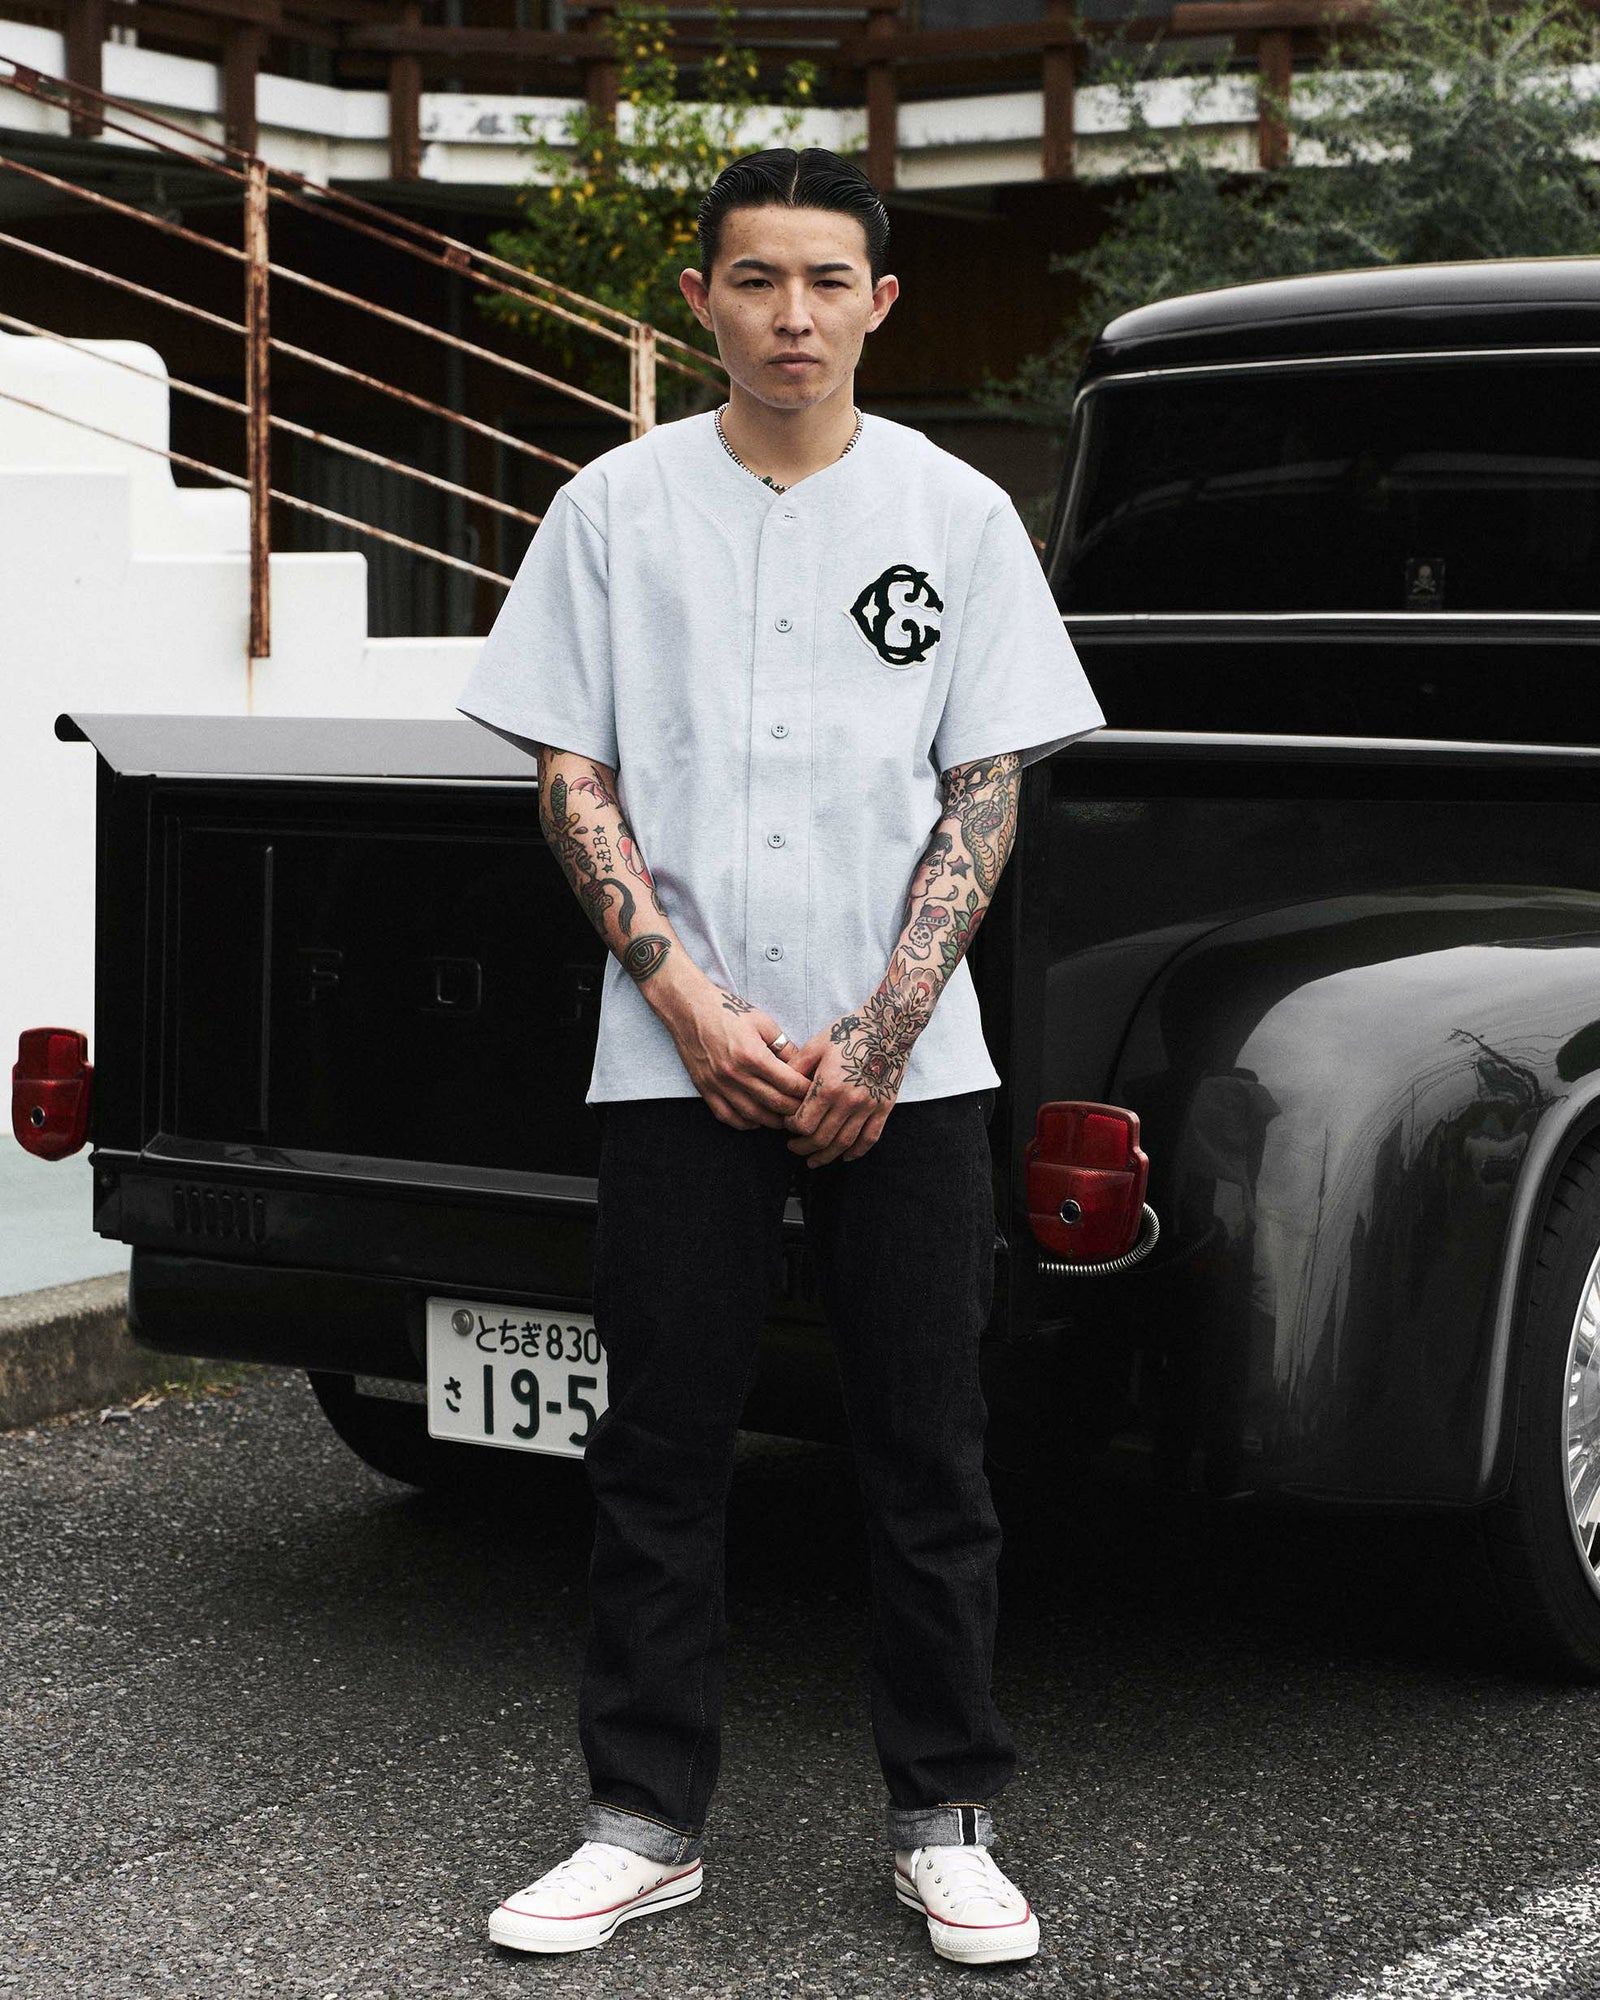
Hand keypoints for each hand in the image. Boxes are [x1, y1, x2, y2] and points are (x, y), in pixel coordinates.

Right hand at [652, 971, 808, 1130]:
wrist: (689, 1008)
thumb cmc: (726, 1010)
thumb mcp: (762, 1022)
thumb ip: (784, 1046)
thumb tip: (802, 1066)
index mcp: (752, 1055)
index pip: (789, 1083)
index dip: (806, 1091)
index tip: (815, 1091)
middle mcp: (735, 1074)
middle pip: (775, 1104)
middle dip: (795, 1109)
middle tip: (806, 1109)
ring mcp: (718, 1085)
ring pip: (753, 1116)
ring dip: (773, 1120)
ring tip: (786, 1117)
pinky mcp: (705, 1089)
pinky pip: (728, 1117)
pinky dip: (746, 1123)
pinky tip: (757, 1119)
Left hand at [783, 1010, 905, 1166]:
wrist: (890, 1026)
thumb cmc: (850, 1031)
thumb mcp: (817, 1044)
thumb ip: (797, 1068)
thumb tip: (781, 1088)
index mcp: (829, 1085)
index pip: (803, 1122)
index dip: (790, 1127)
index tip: (787, 1124)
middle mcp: (849, 1101)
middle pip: (821, 1138)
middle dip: (803, 1146)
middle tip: (793, 1147)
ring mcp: (869, 1106)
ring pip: (844, 1143)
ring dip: (826, 1156)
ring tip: (813, 1160)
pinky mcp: (884, 1107)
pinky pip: (870, 1138)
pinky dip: (857, 1151)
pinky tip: (846, 1156)